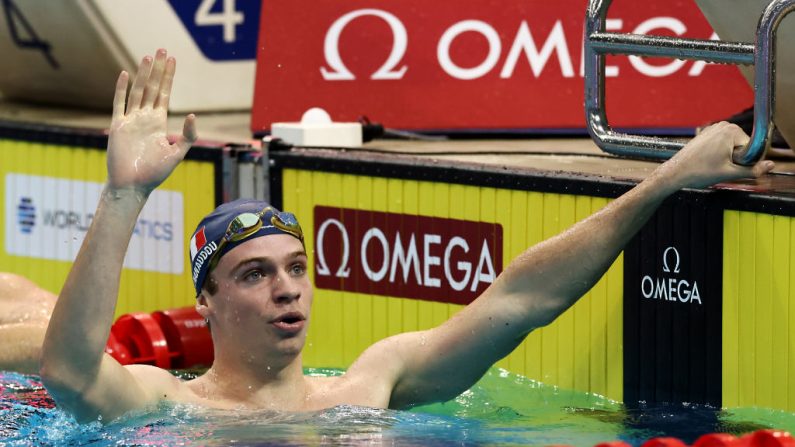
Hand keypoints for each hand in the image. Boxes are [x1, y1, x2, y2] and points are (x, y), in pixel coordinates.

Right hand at [106, 49, 196, 193]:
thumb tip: (191, 114)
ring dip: (142, 74)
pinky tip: (125, 73)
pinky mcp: (118, 126)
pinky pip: (119, 103)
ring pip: (137, 91)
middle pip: (152, 87)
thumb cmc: (155, 173)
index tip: (172, 60)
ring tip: (148, 56)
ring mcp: (131, 120)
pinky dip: (121, 88)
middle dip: (157, 69)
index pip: (164, 94)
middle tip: (161, 49)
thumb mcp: (177, 153)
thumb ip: (187, 135)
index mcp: (159, 123)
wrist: (133, 185)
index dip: (168, 78)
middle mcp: (145, 118)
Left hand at [658, 121, 774, 189]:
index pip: (752, 148)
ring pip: (732, 148)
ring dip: (728, 158)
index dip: (744, 161)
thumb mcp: (730, 173)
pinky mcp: (706, 135)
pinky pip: (722, 146)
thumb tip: (770, 165)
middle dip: (736, 159)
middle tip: (719, 166)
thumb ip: (753, 169)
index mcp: (731, 130)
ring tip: (712, 164)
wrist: (675, 173)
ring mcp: (714, 129)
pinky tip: (708, 161)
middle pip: (742, 146)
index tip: (729, 166)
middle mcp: (723, 125)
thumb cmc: (698, 172)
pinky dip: (719, 155)